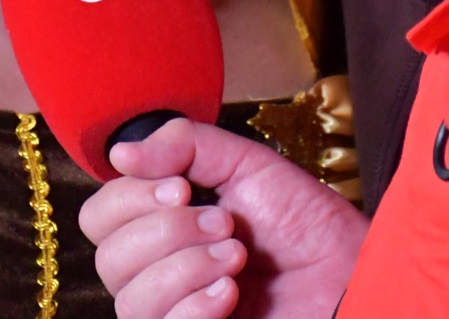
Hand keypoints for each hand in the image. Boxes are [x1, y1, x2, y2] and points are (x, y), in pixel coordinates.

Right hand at [79, 118, 367, 318]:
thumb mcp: (247, 165)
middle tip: (224, 223)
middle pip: (109, 258)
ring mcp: (174, 312)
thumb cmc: (305, 223)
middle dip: (168, 232)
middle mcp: (158, 271)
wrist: (349, 272)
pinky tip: (232, 294)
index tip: (181, 188)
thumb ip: (186, 145)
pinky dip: (195, 306)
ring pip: (130, 299)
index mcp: (161, 224)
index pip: (99, 216)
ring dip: (186, 268)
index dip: (130, 199)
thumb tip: (121, 153)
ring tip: (235, 256)